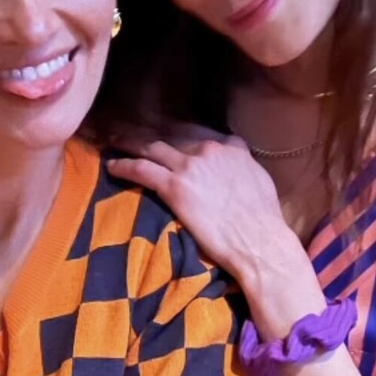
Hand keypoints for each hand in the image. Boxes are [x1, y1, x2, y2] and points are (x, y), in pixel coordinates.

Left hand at [108, 133, 287, 285]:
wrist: (258, 241)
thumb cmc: (263, 220)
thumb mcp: (259, 181)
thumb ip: (241, 167)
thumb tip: (234, 170)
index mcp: (232, 147)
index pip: (200, 134)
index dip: (182, 134)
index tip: (171, 136)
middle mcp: (210, 149)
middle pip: (173, 136)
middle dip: (154, 134)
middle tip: (135, 135)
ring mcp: (190, 166)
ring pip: (153, 147)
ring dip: (131, 144)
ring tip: (116, 143)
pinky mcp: (175, 186)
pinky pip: (142, 169)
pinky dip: (124, 166)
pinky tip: (112, 166)